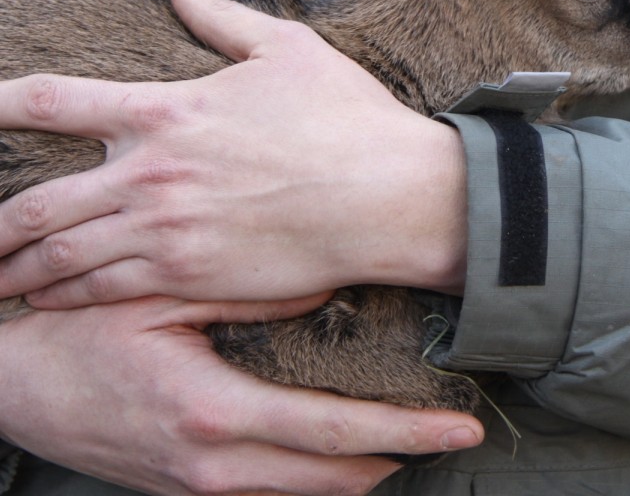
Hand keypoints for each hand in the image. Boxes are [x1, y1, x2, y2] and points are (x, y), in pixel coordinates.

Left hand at [0, 0, 467, 305]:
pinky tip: (48, 300)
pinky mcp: (189, 276)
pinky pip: (105, 290)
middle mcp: (150, 173)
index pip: (52, 101)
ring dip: (18, 267)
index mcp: (166, 111)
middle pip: (35, 202)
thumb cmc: (345, 119)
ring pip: (61, 255)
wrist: (387, 195)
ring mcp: (165, 231)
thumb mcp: (288, 50)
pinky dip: (66, 296)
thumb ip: (222, 20)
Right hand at [0, 296, 482, 494]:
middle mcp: (214, 467)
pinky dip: (321, 477)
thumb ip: (247, 292)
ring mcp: (201, 487)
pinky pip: (275, 495)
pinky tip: (345, 451)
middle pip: (336, 480)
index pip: (334, 436)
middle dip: (403, 456)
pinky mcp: (189, 488)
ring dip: (366, 468)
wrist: (11, 386)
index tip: (457, 425)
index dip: (406, 432)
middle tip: (454, 430)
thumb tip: (324, 284)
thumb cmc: (76, 334)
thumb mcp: (158, 298)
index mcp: (213, 415)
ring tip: (412, 436)